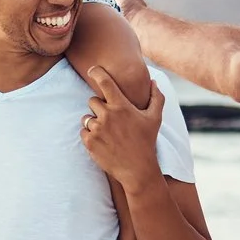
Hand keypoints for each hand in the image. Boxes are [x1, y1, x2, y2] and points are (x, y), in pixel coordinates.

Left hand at [80, 64, 166, 189]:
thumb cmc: (147, 142)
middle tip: (111, 118)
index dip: (96, 72)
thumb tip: (153, 81)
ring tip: (108, 132)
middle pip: (92, 100)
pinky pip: (83, 131)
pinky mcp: (89, 142)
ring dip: (94, 122)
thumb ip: (156, 97)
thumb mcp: (155, 118)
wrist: (137, 169)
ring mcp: (96, 129)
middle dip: (99, 107)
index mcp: (121, 106)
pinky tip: (103, 141)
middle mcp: (107, 115)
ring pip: (87, 117)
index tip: (92, 70)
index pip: (104, 82)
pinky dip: (90, 135)